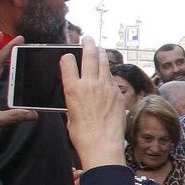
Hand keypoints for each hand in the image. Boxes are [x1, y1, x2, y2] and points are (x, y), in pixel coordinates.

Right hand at [61, 39, 126, 169]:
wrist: (102, 145)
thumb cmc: (82, 134)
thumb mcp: (70, 113)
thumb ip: (73, 98)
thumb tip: (77, 94)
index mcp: (72, 89)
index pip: (67, 62)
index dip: (67, 57)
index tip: (68, 55)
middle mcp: (89, 84)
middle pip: (89, 55)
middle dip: (87, 44)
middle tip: (87, 39)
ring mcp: (105, 87)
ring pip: (104, 63)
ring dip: (100, 53)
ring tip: (99, 48)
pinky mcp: (117, 93)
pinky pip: (112, 78)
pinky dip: (108, 72)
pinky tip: (107, 71)